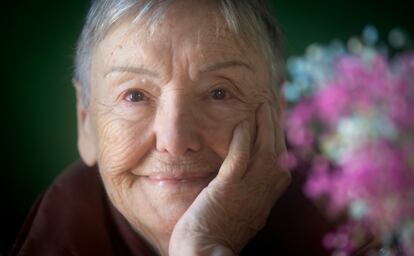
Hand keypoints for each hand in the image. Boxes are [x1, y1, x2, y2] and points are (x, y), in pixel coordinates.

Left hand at [169, 102, 290, 254]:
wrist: (203, 252)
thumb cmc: (216, 232)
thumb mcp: (241, 210)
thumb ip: (247, 189)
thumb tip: (244, 168)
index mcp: (266, 197)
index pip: (280, 161)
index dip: (279, 138)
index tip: (277, 120)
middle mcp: (263, 193)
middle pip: (277, 152)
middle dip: (276, 125)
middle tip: (273, 103)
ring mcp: (247, 191)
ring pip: (264, 151)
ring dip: (264, 126)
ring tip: (262, 105)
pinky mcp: (227, 190)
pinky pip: (240, 159)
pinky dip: (243, 140)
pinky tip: (242, 124)